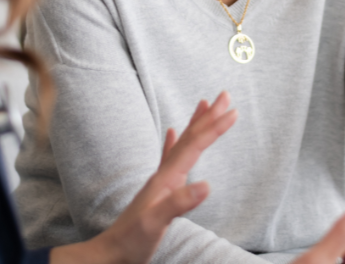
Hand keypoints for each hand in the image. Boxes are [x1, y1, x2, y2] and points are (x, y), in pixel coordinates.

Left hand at [50, 92, 237, 263]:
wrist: (111, 252)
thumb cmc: (131, 240)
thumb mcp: (156, 223)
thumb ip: (179, 203)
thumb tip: (207, 185)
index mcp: (166, 178)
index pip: (194, 146)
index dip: (214, 128)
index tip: (233, 112)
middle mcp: (163, 174)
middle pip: (190, 137)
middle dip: (208, 117)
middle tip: (224, 96)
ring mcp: (160, 180)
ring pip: (182, 143)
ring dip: (196, 123)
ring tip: (205, 104)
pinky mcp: (158, 189)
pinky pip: (169, 157)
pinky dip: (174, 141)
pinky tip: (172, 132)